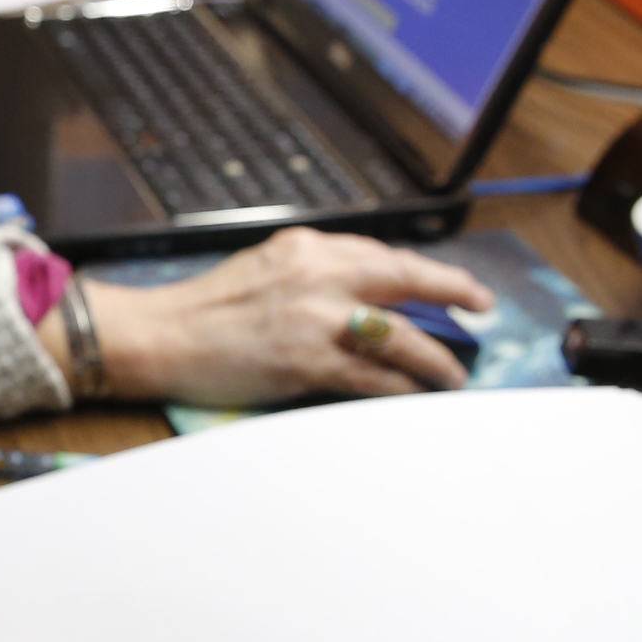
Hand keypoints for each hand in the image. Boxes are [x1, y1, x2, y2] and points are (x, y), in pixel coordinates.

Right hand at [87, 226, 492, 403]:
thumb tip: (366, 294)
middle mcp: (317, 274)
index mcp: (306, 246)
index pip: (382, 254)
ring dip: (435, 358)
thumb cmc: (206, 309)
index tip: (449, 283)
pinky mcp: (308, 361)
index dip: (424, 271)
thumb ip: (315, 272)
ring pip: (399, 336)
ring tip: (452, 374)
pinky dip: (402, 387)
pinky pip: (373, 377)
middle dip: (453, 291)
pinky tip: (416, 394)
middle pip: (406, 278)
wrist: (160, 336)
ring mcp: (316, 318)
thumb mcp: (265, 268)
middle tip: (481, 307)